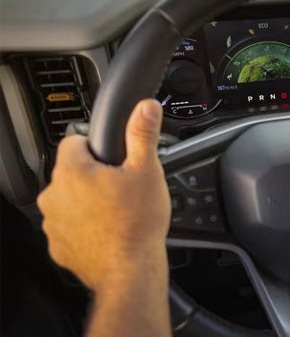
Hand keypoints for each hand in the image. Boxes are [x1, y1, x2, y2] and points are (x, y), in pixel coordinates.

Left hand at [38, 99, 169, 291]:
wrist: (129, 270)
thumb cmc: (137, 222)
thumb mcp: (147, 170)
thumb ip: (143, 134)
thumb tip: (145, 107)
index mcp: (72, 171)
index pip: (73, 141)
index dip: (96, 146)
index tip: (113, 157)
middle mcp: (54, 195)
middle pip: (72, 173)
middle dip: (94, 176)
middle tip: (122, 187)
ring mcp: (53, 223)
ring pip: (70, 201)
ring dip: (88, 202)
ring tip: (117, 212)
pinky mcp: (58, 246)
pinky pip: (70, 227)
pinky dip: (86, 227)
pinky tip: (109, 231)